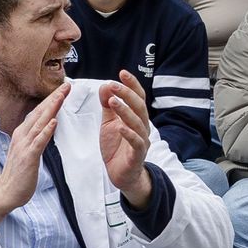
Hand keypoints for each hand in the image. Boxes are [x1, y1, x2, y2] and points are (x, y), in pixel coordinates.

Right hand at [0, 83, 68, 226]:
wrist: (5, 192)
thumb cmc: (18, 174)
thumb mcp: (27, 151)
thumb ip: (35, 138)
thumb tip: (46, 127)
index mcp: (22, 134)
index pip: (39, 113)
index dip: (51, 100)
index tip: (62, 89)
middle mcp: (22, 136)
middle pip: (40, 113)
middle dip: (53, 98)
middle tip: (66, 85)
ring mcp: (24, 146)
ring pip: (40, 123)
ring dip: (51, 108)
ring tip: (62, 96)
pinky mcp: (28, 157)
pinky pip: (39, 142)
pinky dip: (46, 131)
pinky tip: (54, 121)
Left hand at [100, 70, 152, 203]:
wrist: (121, 174)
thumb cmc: (117, 147)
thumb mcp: (108, 123)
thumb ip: (108, 106)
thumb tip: (105, 86)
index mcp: (136, 117)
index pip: (137, 97)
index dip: (131, 85)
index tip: (122, 73)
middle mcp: (142, 127)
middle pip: (139, 107)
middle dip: (127, 94)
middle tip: (114, 84)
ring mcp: (141, 141)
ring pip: (137, 122)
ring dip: (125, 111)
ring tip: (112, 101)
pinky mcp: (137, 155)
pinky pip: (136, 142)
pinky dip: (128, 134)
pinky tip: (120, 127)